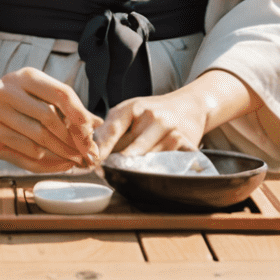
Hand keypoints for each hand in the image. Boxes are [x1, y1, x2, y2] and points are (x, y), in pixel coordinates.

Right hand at [0, 63, 101, 172]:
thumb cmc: (14, 96)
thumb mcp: (37, 90)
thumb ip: (66, 105)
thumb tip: (97, 123)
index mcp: (24, 77)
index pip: (59, 93)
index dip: (78, 112)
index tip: (91, 130)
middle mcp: (7, 94)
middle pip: (49, 120)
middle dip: (72, 139)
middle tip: (87, 151)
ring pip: (38, 141)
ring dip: (62, 154)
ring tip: (77, 159)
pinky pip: (25, 157)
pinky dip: (47, 163)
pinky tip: (60, 164)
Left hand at [95, 70, 258, 160]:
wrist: (188, 105)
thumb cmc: (151, 112)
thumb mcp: (129, 112)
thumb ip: (111, 129)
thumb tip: (92, 153)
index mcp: (133, 107)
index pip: (114, 129)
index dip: (102, 149)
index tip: (93, 163)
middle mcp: (153, 116)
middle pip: (131, 150)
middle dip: (119, 164)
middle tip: (109, 174)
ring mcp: (171, 129)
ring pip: (149, 159)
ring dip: (139, 169)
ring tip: (133, 173)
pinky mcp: (186, 142)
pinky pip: (171, 161)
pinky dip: (163, 169)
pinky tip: (157, 171)